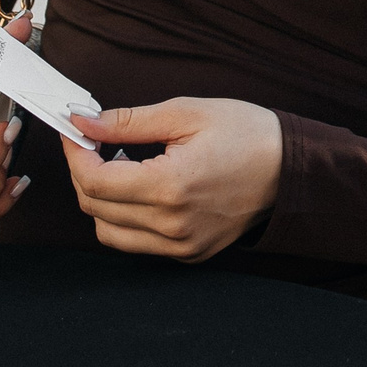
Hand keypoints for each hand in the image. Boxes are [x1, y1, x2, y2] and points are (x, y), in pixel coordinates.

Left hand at [64, 98, 281, 260]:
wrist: (292, 168)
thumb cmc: (246, 134)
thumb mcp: (186, 112)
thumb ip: (128, 122)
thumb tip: (84, 122)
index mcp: (171, 187)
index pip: (94, 182)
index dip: (75, 154)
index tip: (76, 131)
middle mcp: (173, 225)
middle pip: (95, 208)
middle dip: (83, 172)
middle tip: (93, 142)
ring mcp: (181, 245)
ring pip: (108, 233)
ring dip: (100, 199)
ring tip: (119, 166)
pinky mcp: (189, 253)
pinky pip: (136, 243)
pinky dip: (124, 218)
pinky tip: (141, 188)